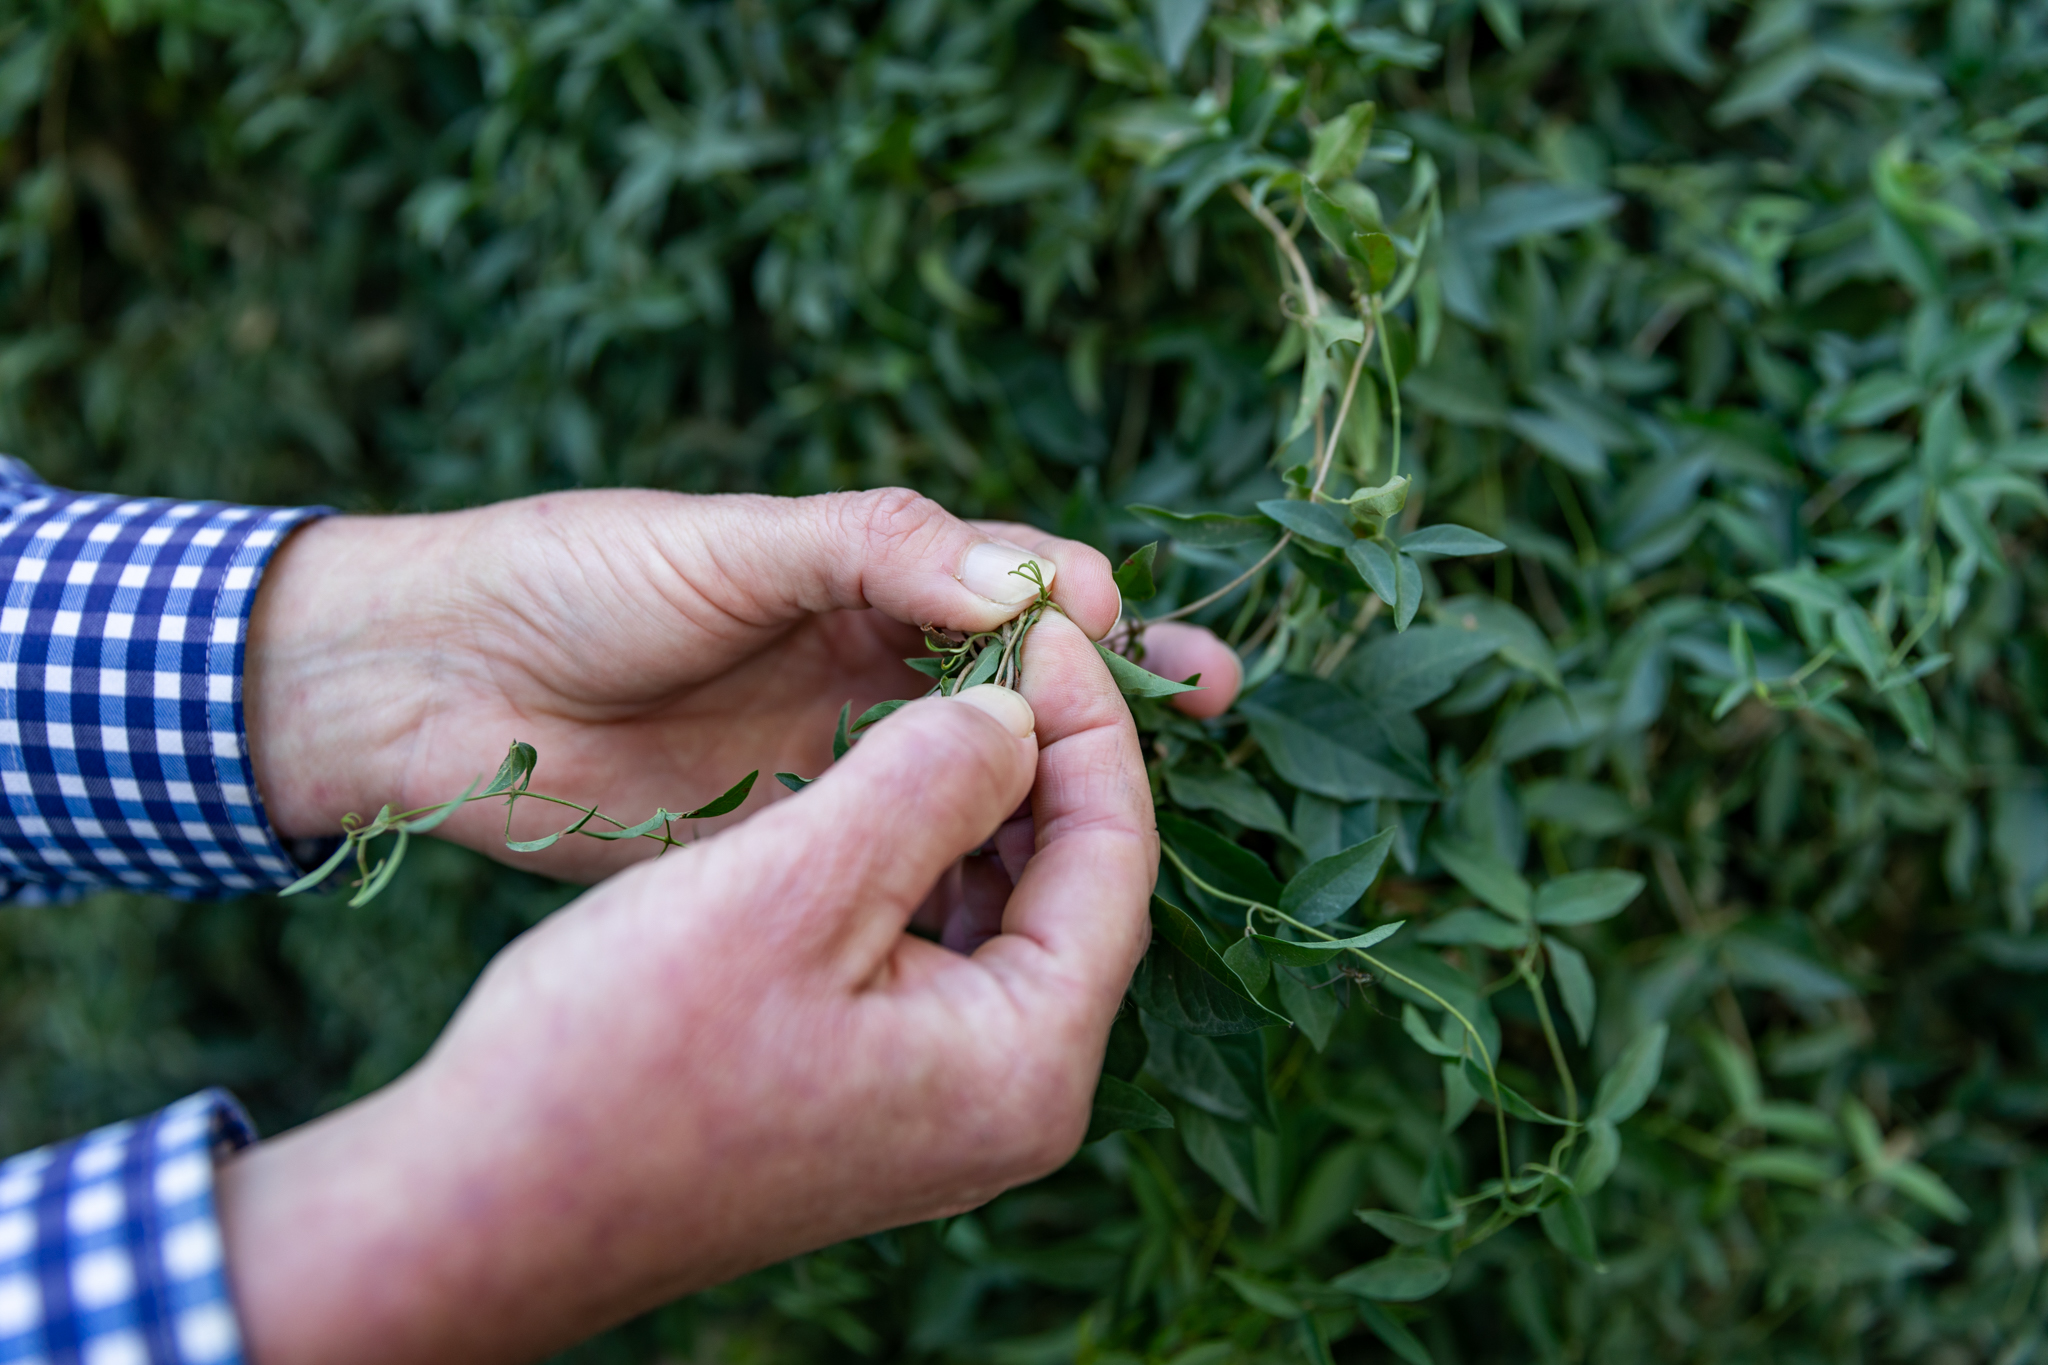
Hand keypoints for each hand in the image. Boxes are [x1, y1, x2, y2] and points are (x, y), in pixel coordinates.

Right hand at [216, 614, 1158, 1363]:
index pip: (1117, 856)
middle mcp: (1013, 1100)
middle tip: (1004, 642)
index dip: (1089, 719)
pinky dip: (926, 857)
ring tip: (949, 690)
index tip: (1042, 619)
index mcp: (1023, 1064)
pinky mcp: (884, 1092)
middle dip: (1046, 755)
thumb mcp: (789, 884)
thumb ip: (932, 778)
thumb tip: (1019, 711)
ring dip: (983, 799)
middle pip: (1077, 885)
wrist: (484, 1206)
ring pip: (1010, 908)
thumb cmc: (618, 1054)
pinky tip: (888, 782)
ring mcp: (948, 1105)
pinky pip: (944, 946)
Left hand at [245, 487, 1240, 880]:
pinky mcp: (794, 841)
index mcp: (865, 573)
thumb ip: (875, 553)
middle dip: (1121, 688)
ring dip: (1065, 787)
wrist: (428, 684)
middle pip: (1025, 681)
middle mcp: (868, 664)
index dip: (1091, 613)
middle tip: (1221, 703)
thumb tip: (1034, 584)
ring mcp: (837, 757)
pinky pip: (906, 852)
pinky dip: (973, 866)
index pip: (1015, 586)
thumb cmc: (572, 578)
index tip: (1146, 649)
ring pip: (979, 773)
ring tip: (1148, 816)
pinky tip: (1026, 897)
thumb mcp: (729, 546)